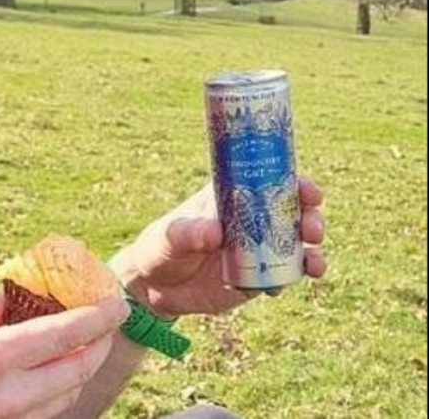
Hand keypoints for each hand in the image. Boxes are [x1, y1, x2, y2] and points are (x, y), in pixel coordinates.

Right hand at [0, 294, 128, 418]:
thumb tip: (15, 297)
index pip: (63, 333)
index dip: (98, 316)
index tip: (116, 301)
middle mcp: (10, 395)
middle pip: (79, 369)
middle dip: (102, 343)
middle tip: (107, 322)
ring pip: (69, 394)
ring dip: (83, 366)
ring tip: (84, 343)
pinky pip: (48, 412)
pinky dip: (60, 388)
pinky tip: (53, 372)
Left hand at [108, 177, 326, 317]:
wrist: (155, 287)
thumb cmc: (160, 248)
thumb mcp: (170, 237)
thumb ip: (189, 233)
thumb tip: (216, 232)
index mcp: (230, 198)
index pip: (267, 182)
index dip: (294, 183)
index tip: (309, 192)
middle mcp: (250, 220)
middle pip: (291, 212)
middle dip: (310, 218)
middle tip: (311, 230)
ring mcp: (257, 248)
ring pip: (295, 244)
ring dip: (312, 250)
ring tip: (314, 264)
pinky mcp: (257, 276)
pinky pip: (285, 274)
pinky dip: (295, 276)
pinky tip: (292, 282)